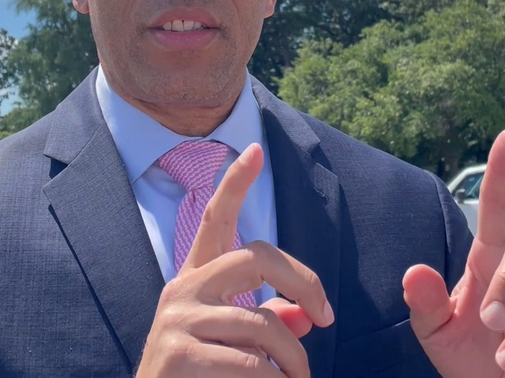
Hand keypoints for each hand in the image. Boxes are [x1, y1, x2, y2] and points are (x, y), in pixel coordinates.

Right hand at [136, 143, 333, 377]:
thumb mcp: (230, 342)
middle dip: (303, 283)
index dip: (234, 183)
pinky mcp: (179, 356)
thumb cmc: (200, 377)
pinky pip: (251, 364)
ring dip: (293, 359)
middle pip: (256, 257)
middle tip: (326, 319)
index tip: (254, 148)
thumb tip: (302, 316)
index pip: (213, 220)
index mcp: (195, 280)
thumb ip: (264, 321)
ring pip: (264, 324)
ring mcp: (177, 321)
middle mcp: (182, 290)